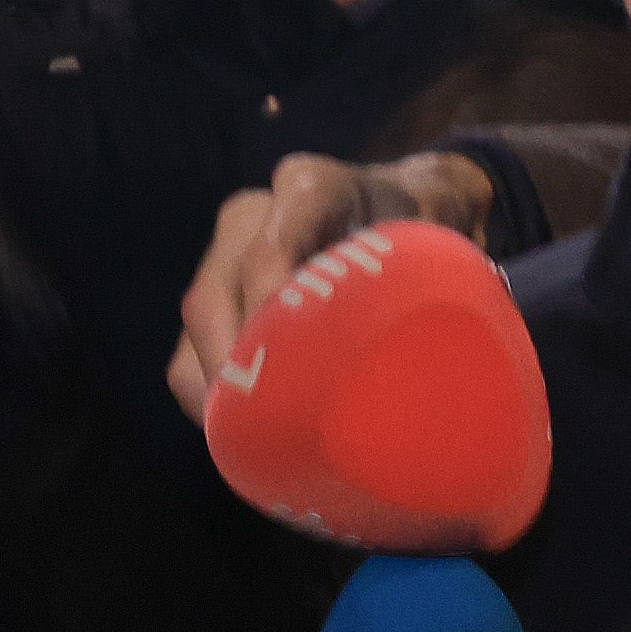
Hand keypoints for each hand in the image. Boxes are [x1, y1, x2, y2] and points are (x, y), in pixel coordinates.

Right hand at [163, 150, 502, 414]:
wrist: (406, 205)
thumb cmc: (428, 227)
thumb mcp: (440, 238)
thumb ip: (435, 275)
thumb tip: (441, 358)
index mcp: (312, 186)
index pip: (273, 247)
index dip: (269, 309)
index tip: (286, 369)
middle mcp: (256, 211)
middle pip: (212, 294)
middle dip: (233, 370)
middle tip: (264, 431)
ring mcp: (227, 250)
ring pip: (197, 326)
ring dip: (216, 390)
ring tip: (253, 445)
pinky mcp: (216, 292)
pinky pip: (189, 351)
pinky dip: (212, 397)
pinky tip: (248, 435)